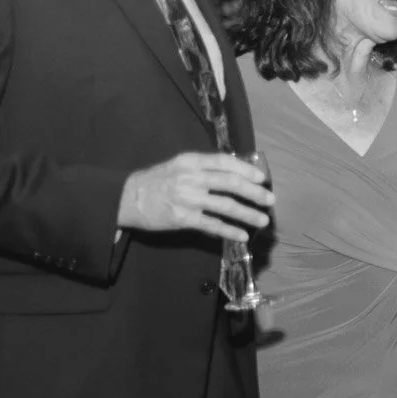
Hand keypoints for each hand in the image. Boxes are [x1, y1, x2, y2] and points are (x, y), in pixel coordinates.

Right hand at [117, 152, 273, 241]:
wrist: (125, 198)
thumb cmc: (156, 181)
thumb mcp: (178, 166)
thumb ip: (203, 168)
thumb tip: (236, 173)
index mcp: (191, 161)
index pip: (225, 162)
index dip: (247, 169)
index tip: (262, 178)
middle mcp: (191, 178)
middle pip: (231, 183)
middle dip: (255, 192)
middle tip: (270, 200)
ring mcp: (187, 198)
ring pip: (226, 206)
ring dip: (248, 214)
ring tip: (262, 220)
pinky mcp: (183, 218)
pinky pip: (212, 225)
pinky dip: (230, 230)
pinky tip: (242, 235)